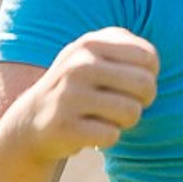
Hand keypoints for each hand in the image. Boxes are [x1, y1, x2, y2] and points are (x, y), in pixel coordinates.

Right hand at [18, 29, 158, 161]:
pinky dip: (107, 137)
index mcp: (90, 43)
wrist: (31, 121)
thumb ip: (128, 48)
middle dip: (142, 100)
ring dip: (125, 121)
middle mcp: (79, 66)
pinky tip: (90, 131)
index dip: (148, 75)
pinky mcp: (66, 127)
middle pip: (145, 84)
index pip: (149, 57)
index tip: (129, 83)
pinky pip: (112, 135)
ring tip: (106, 117)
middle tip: (122, 104)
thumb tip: (151, 64)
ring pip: (132, 112)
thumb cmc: (77, 86)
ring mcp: (70, 96)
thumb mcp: (94, 55)